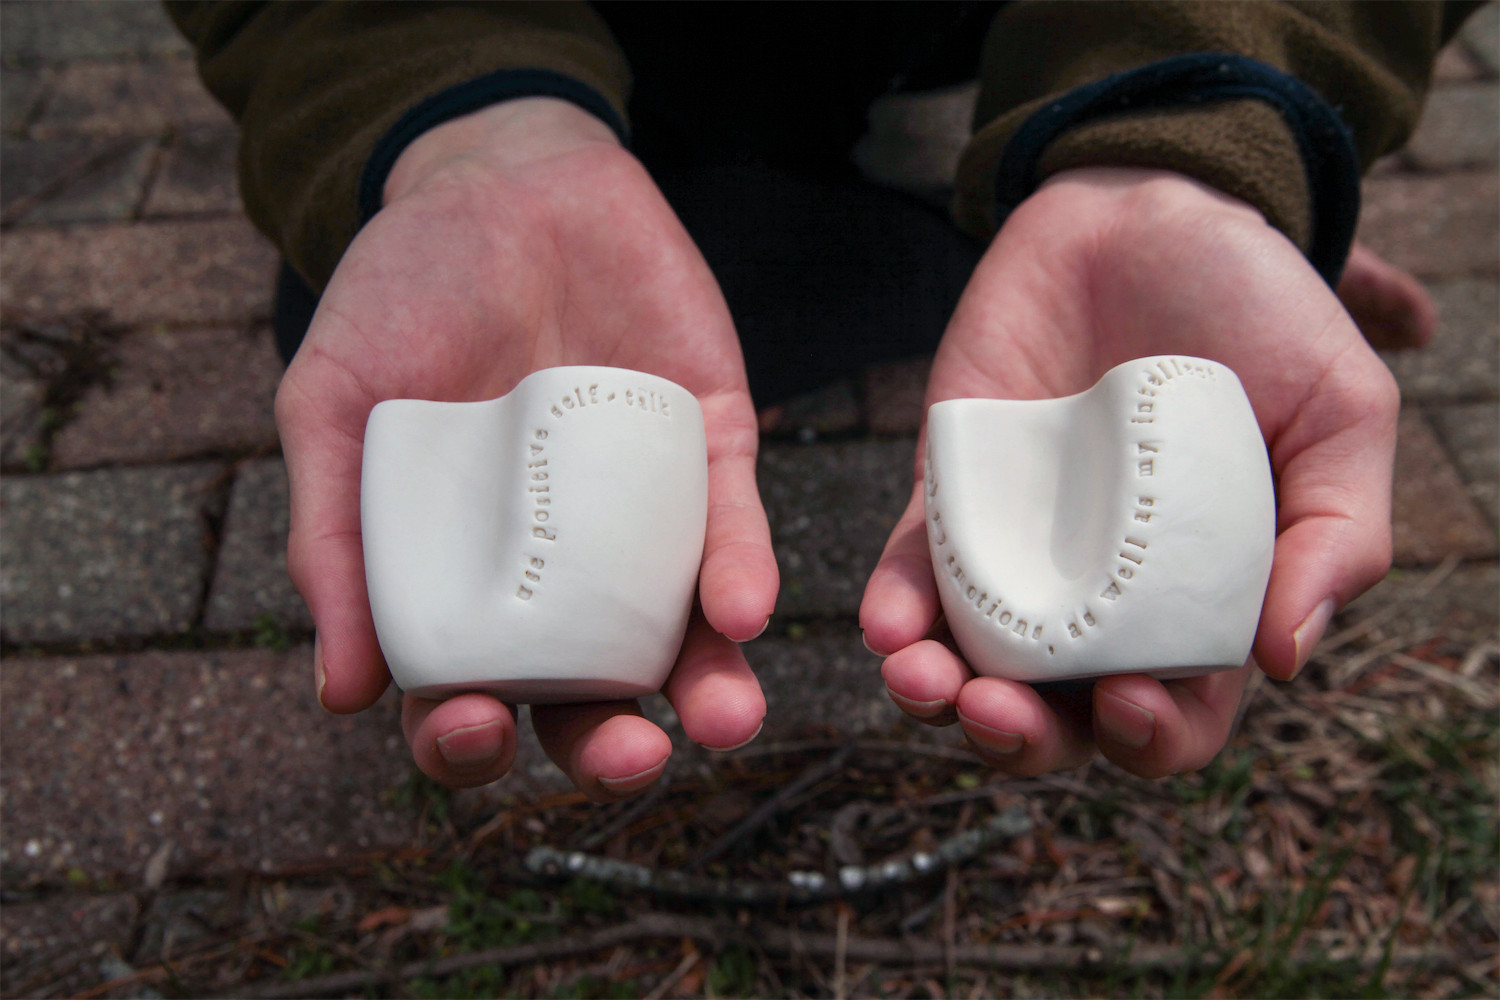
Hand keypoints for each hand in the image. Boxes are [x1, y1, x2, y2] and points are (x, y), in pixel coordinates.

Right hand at [275, 98, 775, 796]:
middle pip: (587, 690)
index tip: (474, 729)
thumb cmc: (399, 294)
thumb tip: (339, 692)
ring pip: (681, 636)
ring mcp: (640, 518)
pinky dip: (739, 571)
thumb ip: (335, 536)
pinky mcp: (710, 454)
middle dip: (606, 742)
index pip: (466, 692)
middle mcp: (558, 570)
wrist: (502, 177)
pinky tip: (741, 608)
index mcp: (460, 577)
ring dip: (706, 687)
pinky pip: (733, 528)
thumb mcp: (334, 404)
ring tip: (723, 719)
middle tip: (626, 758)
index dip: (467, 736)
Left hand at [861, 168, 1397, 777]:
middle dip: (1022, 737)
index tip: (1126, 699)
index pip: (1171, 714)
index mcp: (1197, 604)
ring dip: (937, 695)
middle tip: (1000, 711)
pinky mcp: (949, 497)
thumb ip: (1339, 529)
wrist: (1150, 212)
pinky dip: (891, 607)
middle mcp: (1100, 598)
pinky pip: (910, 571)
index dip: (1147, 738)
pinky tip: (887, 625)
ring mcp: (1019, 552)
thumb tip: (1287, 655)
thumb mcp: (1339, 410)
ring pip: (968, 662)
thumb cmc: (1258, 312)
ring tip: (924, 683)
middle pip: (1055, 713)